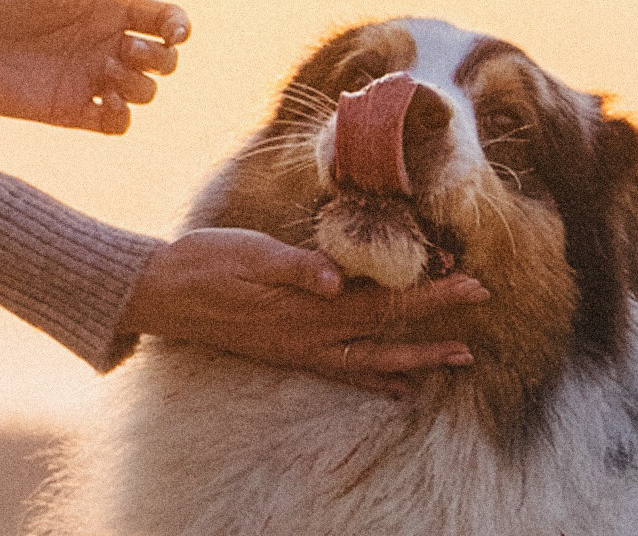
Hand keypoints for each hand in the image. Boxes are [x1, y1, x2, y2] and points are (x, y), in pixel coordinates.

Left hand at [0, 0, 187, 133]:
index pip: (166, 21)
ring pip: (147, 92)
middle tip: (127, 50)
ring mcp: (90, 79)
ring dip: (143, 86)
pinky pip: (117, 124)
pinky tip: (106, 102)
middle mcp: (105, 45)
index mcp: (108, 8)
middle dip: (162, 57)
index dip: (180, 27)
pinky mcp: (72, 110)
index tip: (173, 31)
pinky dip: (123, 117)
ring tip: (108, 75)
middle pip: (165, 59)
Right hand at [120, 228, 490, 397]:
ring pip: (367, 361)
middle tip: (475, 343)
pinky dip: (373, 378)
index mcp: (308, 307)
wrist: (162, 291)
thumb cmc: (207, 263)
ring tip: (451, 364)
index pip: (384, 302)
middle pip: (385, 337)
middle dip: (433, 337)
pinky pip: (340, 370)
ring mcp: (298, 347)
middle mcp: (309, 335)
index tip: (472, 286)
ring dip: (411, 363)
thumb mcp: (251, 254)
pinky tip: (394, 384)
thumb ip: (296, 267)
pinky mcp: (286, 349)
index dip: (431, 295)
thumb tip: (337, 279)